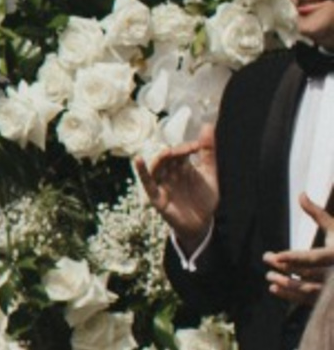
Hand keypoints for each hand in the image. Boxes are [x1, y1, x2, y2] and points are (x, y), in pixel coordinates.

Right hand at [137, 130, 219, 244]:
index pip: (181, 152)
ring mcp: (162, 183)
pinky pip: (147, 182)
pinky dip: (141, 171)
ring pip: (157, 167)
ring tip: (168, 153)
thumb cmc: (204, 199)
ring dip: (161, 159)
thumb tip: (208, 126)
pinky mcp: (156, 196)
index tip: (198, 145)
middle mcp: (170, 172)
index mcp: (182, 166)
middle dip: (177, 152)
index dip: (188, 147)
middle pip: (169, 158)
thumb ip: (208, 152)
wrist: (203, 224)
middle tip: (188, 149)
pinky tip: (138, 160)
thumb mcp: (210, 174)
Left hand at [267, 200, 333, 302]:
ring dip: (286, 285)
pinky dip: (291, 296)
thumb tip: (301, 194)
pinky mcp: (330, 298)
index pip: (314, 258)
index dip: (294, 258)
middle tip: (266, 258)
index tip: (275, 256)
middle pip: (307, 273)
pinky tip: (275, 288)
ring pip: (308, 290)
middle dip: (284, 268)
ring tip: (269, 277)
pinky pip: (309, 300)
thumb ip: (318, 214)